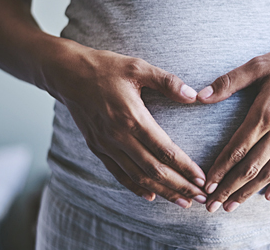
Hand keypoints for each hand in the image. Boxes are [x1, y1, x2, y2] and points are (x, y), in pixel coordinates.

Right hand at [44, 41, 207, 208]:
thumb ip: (167, 82)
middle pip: (154, 170)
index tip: (202, 179)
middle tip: (201, 198)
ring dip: (163, 191)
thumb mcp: (138, 67)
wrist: (67, 74)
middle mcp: (118, 136)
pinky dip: (136, 187)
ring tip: (183, 202)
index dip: (185, 167)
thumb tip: (193, 96)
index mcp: (132, 117)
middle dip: (180, 186)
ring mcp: (106, 145)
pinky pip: (119, 173)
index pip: (165, 150)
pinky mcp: (97, 147)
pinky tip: (151, 195)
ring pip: (138, 177)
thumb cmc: (105, 68)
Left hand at [196, 33, 269, 212]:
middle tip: (212, 205)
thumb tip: (200, 95)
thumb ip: (229, 82)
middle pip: (250, 166)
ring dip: (249, 191)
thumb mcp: (258, 64)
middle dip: (229, 187)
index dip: (220, 168)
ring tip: (232, 205)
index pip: (237, 148)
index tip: (206, 184)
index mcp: (265, 112)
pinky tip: (268, 196)